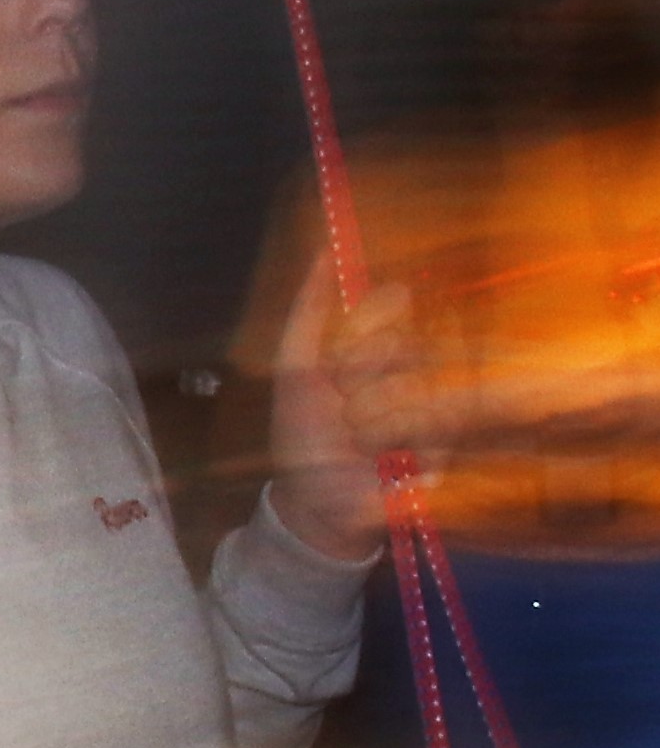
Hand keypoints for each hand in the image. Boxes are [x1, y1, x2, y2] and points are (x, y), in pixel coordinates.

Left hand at [266, 254, 414, 561]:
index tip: (338, 352)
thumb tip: (326, 248)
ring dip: (372, 412)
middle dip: (360, 372)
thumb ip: (309, 307)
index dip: (367, 321)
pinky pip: (435, 415)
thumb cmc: (303, 433)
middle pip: (406, 335)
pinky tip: (379, 452)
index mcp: (382, 337)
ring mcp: (439, 397)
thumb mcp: (295, 366)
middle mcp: (417, 361)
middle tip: (343, 402)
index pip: (397, 297)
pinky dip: (394, 433)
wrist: (312, 499)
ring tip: (356, 435)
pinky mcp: (452, 437)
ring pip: (417, 377)